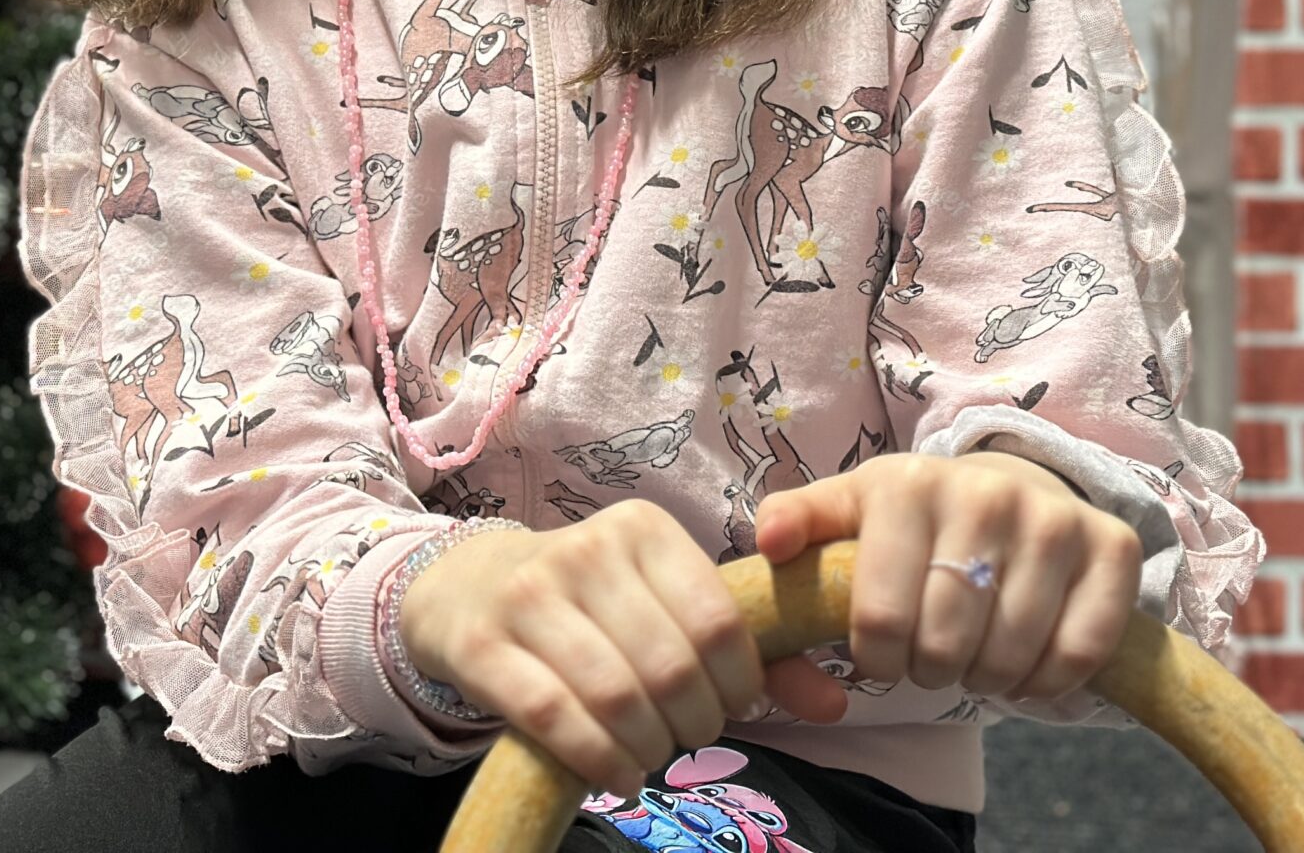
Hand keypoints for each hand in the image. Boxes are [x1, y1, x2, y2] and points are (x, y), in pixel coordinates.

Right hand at [395, 499, 830, 798]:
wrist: (467, 584)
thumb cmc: (590, 601)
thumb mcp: (665, 601)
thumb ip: (751, 649)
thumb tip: (837, 702)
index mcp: (642, 530)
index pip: (718, 622)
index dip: (738, 685)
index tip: (731, 707)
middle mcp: (586, 550)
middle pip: (669, 666)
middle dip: (693, 722)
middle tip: (686, 735)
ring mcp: (528, 594)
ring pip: (613, 694)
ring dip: (646, 748)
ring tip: (649, 758)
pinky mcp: (480, 643)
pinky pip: (550, 716)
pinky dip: (596, 759)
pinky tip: (614, 773)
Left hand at [755, 449, 1141, 715]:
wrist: (1014, 487)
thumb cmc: (916, 516)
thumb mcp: (852, 507)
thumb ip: (799, 521)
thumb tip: (768, 545)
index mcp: (907, 484)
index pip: (883, 620)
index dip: (879, 660)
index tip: (881, 654)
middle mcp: (985, 493)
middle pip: (947, 645)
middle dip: (931, 669)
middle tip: (932, 656)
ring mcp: (1054, 519)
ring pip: (1011, 656)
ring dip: (987, 678)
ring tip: (974, 655)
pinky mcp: (1112, 548)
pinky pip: (1077, 655)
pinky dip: (1047, 681)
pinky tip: (1026, 662)